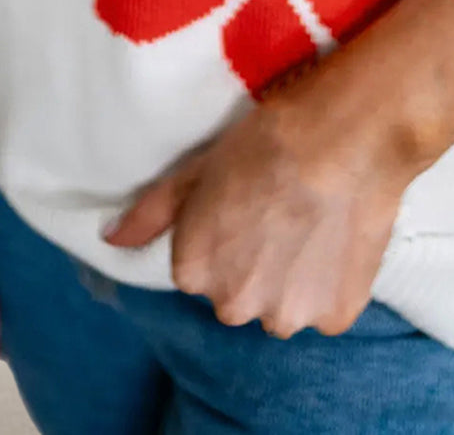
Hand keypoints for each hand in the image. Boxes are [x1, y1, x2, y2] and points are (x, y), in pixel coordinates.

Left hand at [101, 79, 414, 340]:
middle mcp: (233, 306)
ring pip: (285, 306)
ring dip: (296, 280)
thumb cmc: (268, 141)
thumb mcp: (197, 167)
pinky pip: (327, 309)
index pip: (202, 269)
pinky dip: (333, 285)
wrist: (344, 136)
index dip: (228, 236)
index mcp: (194, 271)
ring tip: (316, 226)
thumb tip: (110, 238)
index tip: (251, 204)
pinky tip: (338, 240)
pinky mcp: (334, 316)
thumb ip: (150, 212)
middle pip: (242, 294)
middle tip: (284, 214)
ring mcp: (286, 316)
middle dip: (258, 266)